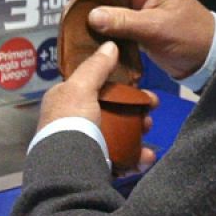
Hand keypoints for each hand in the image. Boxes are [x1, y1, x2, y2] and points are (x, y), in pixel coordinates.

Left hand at [37, 41, 158, 171]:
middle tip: (151, 109)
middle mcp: (72, 123)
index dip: (118, 85)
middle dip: (134, 109)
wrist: (69, 171)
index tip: (138, 86)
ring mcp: (85, 146)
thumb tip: (110, 44)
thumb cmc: (71, 123)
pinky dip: (136, 157)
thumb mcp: (80, 88)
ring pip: (119, 135)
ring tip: (149, 131)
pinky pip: (121, 159)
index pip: (93, 87)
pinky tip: (147, 156)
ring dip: (138, 131)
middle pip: (110, 111)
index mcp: (64, 102)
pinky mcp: (96, 167)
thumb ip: (96, 67)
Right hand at [80, 0, 214, 79]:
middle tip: (74, 19)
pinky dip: (107, 29)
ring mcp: (143, 9)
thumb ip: (123, 21)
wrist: (210, 59)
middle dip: (92, 3)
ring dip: (98, 18)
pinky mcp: (142, 26)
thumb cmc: (191, 38)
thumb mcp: (155, 29)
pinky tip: (96, 39)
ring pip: (112, 7)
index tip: (78, 4)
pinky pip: (119, 22)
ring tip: (80, 30)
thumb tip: (92, 15)